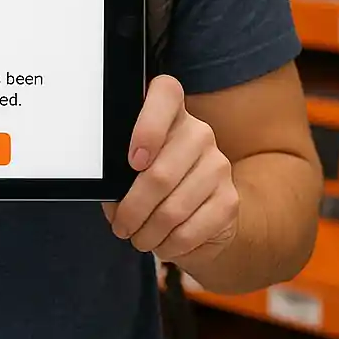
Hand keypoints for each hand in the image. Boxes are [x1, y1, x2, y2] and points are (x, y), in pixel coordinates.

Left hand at [103, 76, 238, 268]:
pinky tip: (161, 244)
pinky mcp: (229, 200)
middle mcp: (198, 132)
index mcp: (171, 111)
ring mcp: (218, 165)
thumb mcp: (132, 168)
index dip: (147, 127)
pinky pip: (191, 230)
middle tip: (120, 225)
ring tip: (137, 238)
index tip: (132, 161)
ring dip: (148, 232)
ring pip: (173, 207)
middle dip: (132, 208)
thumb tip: (109, 192)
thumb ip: (121, 170)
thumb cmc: (155, 182)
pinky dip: (169, 245)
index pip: (166, 93)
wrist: (204, 211)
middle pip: (160, 172)